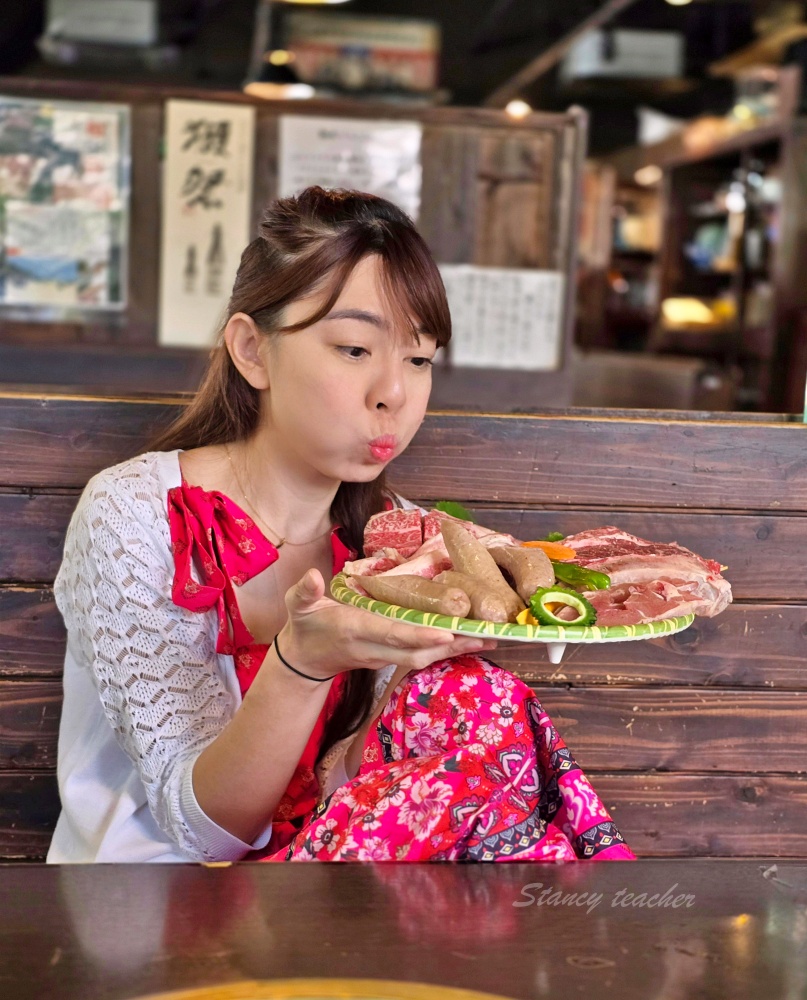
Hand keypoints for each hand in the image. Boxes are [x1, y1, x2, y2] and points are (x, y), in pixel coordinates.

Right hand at [278, 568, 496, 679]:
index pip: (391, 634)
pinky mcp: (392, 657)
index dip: (419, 636)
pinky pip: (423, 654)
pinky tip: (471, 639)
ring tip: (489, 636)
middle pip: (419, 651)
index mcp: (356, 630)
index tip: (445, 634)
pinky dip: (448, 649)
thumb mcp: (298, 606)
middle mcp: (376, 648)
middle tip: (485, 635)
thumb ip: (303, 591)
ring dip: (456, 649)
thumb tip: (311, 576)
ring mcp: (385, 656)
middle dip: (452, 646)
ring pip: (425, 656)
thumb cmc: (305, 626)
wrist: (306, 660)